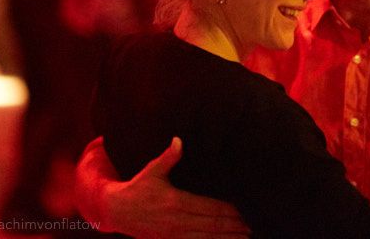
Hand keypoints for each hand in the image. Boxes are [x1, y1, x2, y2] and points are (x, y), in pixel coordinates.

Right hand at [77, 136, 249, 237]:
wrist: (117, 211)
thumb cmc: (137, 187)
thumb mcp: (152, 171)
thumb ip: (168, 157)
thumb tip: (178, 140)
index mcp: (174, 201)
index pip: (208, 207)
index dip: (228, 210)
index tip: (244, 209)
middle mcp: (176, 220)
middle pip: (211, 224)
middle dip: (233, 225)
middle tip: (252, 224)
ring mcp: (173, 234)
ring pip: (205, 238)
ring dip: (227, 237)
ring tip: (246, 236)